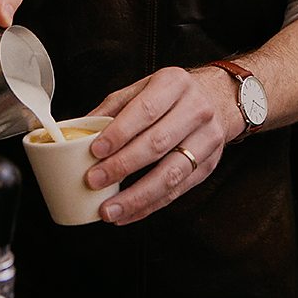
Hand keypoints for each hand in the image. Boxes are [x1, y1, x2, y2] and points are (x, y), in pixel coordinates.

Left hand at [81, 65, 241, 224]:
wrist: (218, 99)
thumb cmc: (173, 95)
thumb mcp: (145, 87)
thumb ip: (113, 108)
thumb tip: (79, 131)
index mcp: (174, 84)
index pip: (146, 110)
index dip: (120, 133)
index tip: (95, 151)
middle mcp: (195, 110)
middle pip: (158, 143)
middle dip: (122, 166)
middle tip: (94, 180)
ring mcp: (206, 140)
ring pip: (171, 174)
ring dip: (137, 196)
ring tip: (109, 209)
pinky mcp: (208, 166)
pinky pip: (177, 191)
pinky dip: (150, 206)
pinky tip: (128, 213)